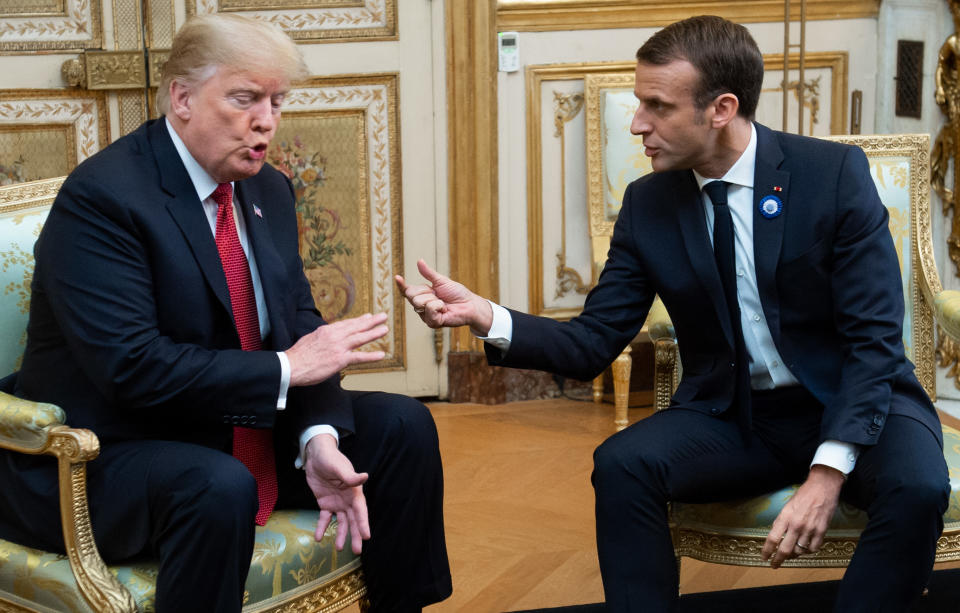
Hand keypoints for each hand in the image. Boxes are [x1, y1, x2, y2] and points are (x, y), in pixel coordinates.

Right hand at [285, 313, 387, 386]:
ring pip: (360, 338)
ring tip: (385, 329)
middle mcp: (334, 336)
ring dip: (374, 333)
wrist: (291, 366)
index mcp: (326, 330)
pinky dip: (371, 356)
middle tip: (382, 317)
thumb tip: (327, 335)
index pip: (346, 324)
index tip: (368, 316)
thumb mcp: (310, 339)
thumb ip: (322, 336)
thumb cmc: (298, 355)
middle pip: (356, 327)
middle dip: (371, 322)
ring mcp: (338, 347)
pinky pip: (359, 357)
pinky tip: (381, 355)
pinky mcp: (340, 360)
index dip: (359, 320)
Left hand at [303, 434, 370, 553]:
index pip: (360, 511)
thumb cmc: (330, 459)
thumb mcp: (339, 467)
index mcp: (354, 492)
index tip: (367, 536)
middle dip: (355, 535)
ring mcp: (337, 503)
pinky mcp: (325, 503)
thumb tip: (364, 477)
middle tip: (357, 550)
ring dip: (340, 535)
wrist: (316, 455)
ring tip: (338, 548)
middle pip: (353, 520)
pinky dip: (321, 528)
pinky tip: (318, 538)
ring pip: (341, 523)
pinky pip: (324, 518)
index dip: (364, 524)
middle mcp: (347, 500)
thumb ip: (350, 476)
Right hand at [395, 259, 492, 335]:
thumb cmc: (457, 293)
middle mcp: (422, 307)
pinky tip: (444, 309)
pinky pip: (429, 310)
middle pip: (412, 296)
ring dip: (434, 299)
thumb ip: (428, 273)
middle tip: (438, 295)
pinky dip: (438, 306)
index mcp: (422, 296)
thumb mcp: (441, 281)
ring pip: (419, 303)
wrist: (470, 304)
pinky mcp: (432, 322)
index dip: (401, 285)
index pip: (407, 291)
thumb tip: (419, 261)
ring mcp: (426, 316)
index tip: (397, 277)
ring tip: (443, 303)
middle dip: (426, 292)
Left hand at [761, 464, 844, 567]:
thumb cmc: (803, 495)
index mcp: (785, 517)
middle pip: (785, 549)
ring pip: (799, 551)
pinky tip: (805, 549)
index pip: (772, 539)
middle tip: (774, 565)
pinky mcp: (822, 531)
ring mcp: (810, 529)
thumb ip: (781, 521)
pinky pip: (813, 548)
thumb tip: (776, 535)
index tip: (764, 557)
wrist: (822, 487)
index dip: (766, 551)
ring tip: (790, 555)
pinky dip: (808, 551)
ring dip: (793, 556)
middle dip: (778, 560)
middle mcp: (796, 525)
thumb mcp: (787, 506)